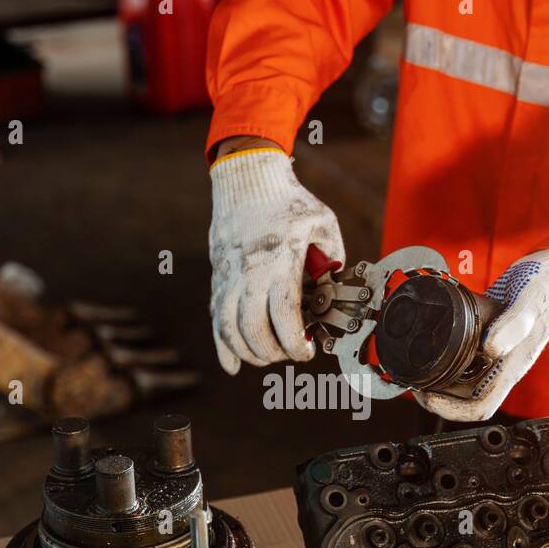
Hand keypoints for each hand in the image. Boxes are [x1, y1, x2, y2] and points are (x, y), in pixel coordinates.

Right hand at [208, 148, 343, 373]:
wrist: (247, 180)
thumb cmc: (290, 202)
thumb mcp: (323, 223)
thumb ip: (333, 260)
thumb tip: (333, 294)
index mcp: (280, 260)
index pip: (283, 313)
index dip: (295, 342)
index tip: (306, 351)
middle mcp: (249, 272)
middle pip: (254, 329)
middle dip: (275, 352)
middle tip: (292, 353)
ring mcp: (229, 278)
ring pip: (230, 330)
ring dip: (250, 353)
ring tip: (270, 356)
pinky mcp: (217, 280)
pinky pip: (215, 320)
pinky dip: (223, 348)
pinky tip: (233, 367)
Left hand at [414, 250, 548, 421]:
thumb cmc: (544, 288)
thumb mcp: (529, 301)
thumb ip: (514, 324)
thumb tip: (490, 349)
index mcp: (513, 366)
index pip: (481, 406)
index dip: (451, 409)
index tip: (427, 395)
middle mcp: (502, 367)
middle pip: (465, 400)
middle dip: (437, 397)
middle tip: (413, 381)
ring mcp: (495, 357)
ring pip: (461, 383)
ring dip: (438, 382)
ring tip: (416, 368)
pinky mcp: (487, 344)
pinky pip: (463, 363)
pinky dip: (444, 362)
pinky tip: (431, 350)